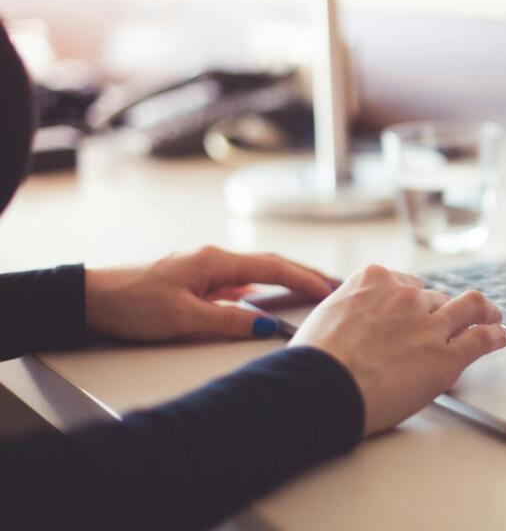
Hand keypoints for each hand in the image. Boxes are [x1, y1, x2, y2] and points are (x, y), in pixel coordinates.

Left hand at [85, 246, 336, 340]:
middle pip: (270, 263)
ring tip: (311, 290)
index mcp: (215, 261)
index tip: (331, 289)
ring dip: (285, 278)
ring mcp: (204, 269)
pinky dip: (261, 287)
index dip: (305, 279)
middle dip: (304, 273)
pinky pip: (238, 281)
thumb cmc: (131, 304)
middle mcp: (213, 259)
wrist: (89, 298)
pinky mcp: (194, 281)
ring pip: (255, 271)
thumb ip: (228, 321)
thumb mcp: (183, 318)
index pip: (273, 267)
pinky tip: (265, 298)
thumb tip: (268, 327)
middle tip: (334, 285)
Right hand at [289, 264, 505, 435]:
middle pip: (434, 298)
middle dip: (438, 312)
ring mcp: (428, 324)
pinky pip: (481, 339)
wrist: (319, 387)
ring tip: (492, 316)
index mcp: (374, 280)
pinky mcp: (445, 357)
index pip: (406, 283)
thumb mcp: (325, 316)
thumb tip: (351, 320)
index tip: (417, 309)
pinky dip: (495, 336)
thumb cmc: (313, 361)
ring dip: (482, 311)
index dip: (412, 300)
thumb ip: (349, 310)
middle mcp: (405, 296)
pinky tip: (500, 337)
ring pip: (468, 307)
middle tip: (446, 324)